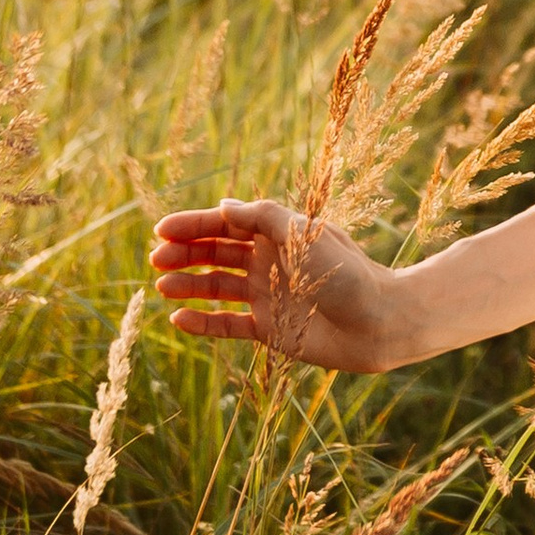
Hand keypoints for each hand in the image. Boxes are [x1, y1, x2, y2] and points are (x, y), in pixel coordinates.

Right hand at [148, 197, 399, 372]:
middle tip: (155, 258)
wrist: (378, 321)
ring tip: (163, 286)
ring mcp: (267, 296)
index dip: (193, 225)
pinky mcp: (269, 329)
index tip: (162, 230)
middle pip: (216, 254)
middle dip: (184, 253)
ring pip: (217, 287)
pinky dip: (203, 322)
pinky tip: (179, 320)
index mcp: (276, 234)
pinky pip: (228, 324)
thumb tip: (222, 206)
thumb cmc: (347, 272)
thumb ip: (263, 218)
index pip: (225, 224)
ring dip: (188, 285)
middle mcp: (268, 262)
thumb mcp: (304, 234)